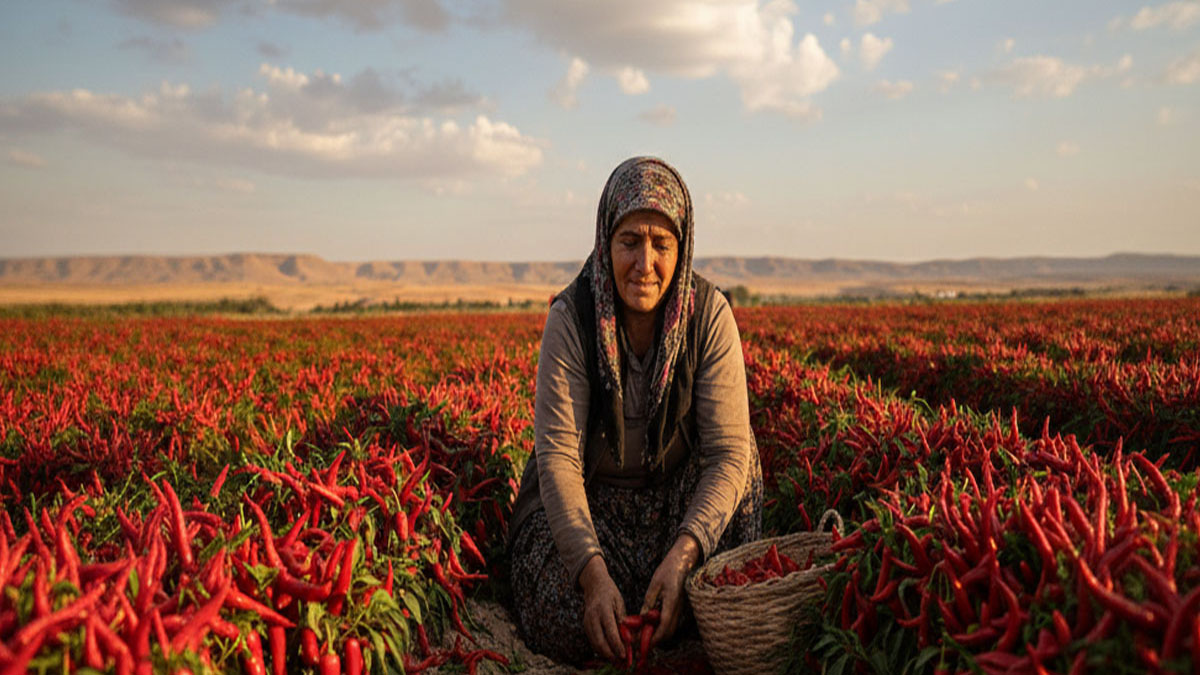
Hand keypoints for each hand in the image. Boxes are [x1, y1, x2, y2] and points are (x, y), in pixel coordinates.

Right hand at [578, 555, 626, 660]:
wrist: (593, 584)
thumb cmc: (610, 593)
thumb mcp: (619, 602)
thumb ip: (622, 620)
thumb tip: (628, 638)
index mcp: (603, 609)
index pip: (610, 631)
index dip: (617, 645)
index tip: (624, 654)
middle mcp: (592, 616)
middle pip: (599, 640)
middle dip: (610, 654)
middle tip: (620, 662)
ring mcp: (587, 621)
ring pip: (594, 643)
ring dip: (605, 654)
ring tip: (616, 661)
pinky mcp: (585, 624)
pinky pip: (592, 640)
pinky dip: (600, 648)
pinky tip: (609, 653)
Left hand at [641, 533, 700, 647]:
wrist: (684, 561)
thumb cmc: (669, 570)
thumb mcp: (654, 585)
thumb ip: (649, 602)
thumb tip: (642, 618)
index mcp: (671, 603)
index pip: (663, 626)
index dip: (653, 638)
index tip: (642, 644)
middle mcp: (678, 609)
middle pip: (667, 633)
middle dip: (654, 640)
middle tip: (639, 642)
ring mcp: (680, 609)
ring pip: (669, 629)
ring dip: (657, 635)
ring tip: (642, 634)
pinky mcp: (679, 608)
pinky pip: (670, 622)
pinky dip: (660, 627)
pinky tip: (649, 624)